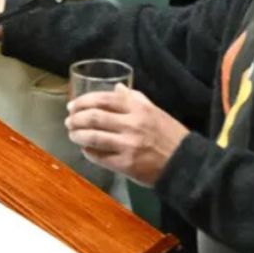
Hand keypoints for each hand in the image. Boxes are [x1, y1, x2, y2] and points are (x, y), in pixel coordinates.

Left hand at [65, 85, 188, 186]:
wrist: (184, 162)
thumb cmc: (168, 135)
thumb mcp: (154, 110)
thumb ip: (134, 98)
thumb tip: (116, 87)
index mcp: (138, 107)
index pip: (103, 99)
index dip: (83, 101)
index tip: (72, 105)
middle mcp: (132, 124)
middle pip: (94, 117)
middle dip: (76, 118)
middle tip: (69, 121)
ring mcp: (128, 145)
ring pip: (93, 137)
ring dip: (78, 135)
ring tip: (72, 134)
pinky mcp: (126, 164)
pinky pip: (100, 157)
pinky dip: (88, 152)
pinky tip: (85, 150)